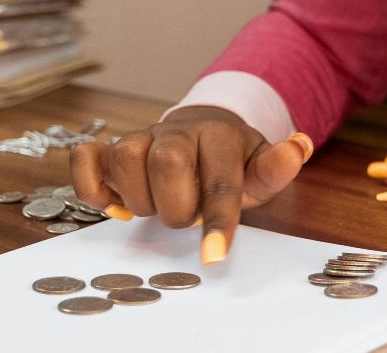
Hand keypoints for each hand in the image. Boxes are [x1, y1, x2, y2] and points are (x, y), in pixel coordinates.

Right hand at [70, 105, 314, 264]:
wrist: (203, 130)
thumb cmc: (232, 160)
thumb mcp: (258, 167)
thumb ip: (275, 167)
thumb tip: (299, 145)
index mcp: (220, 137)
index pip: (220, 180)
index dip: (216, 221)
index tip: (212, 256)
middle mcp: (177, 131)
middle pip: (166, 164)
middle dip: (175, 206)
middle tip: (186, 214)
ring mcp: (142, 136)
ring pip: (124, 159)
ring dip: (139, 196)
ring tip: (158, 204)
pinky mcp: (112, 146)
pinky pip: (87, 157)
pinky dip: (93, 185)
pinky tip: (114, 203)